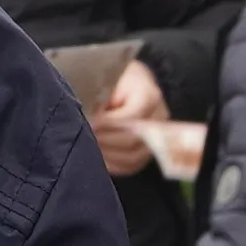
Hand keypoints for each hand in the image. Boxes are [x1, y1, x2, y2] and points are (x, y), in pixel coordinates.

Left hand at [92, 54, 171, 178]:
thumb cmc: (112, 79)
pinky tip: (99, 157)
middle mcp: (159, 117)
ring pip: (134, 157)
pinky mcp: (147, 150)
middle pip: (133, 140)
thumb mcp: (106, 82)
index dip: (107, 123)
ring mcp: (157, 137)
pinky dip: (113, 165)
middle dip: (106, 140)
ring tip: (91, 147)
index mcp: (149, 95)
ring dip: (108, 155)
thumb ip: (101, 101)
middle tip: (86, 137)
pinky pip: (132, 166)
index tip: (89, 123)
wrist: (125, 83)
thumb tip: (92, 123)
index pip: (131, 117)